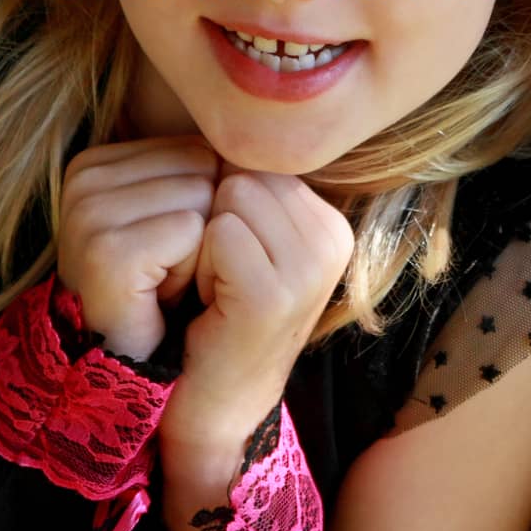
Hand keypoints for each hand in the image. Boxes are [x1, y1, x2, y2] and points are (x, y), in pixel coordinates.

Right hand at [55, 134, 220, 361]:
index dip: (202, 202)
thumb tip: (259, 137)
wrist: (135, 366)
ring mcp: (88, 213)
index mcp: (94, 163)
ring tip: (166, 282)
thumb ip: (197, 168)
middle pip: (200, 166)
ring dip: (202, 248)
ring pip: (201, 195)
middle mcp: (82, 179)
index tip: (168, 246)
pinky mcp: (107, 250)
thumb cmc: (162, 290)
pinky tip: (163, 296)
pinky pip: (191, 231)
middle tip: (170, 269)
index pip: (193, 148)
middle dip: (205, 223)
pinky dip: (193, 268)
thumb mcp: (175, 212)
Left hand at [160, 162, 355, 443]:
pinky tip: (211, 306)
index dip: (224, 205)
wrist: (214, 405)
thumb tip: (230, 124)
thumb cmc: (218, 314)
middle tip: (221, 280)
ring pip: (229, 197)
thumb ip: (252, 189)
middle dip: (213, 219)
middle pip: (242, 174)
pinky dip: (197, 266)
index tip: (233, 263)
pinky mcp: (275, 295)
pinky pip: (217, 233)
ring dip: (203, 243)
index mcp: (331, 222)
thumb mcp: (250, 243)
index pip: (257, 161)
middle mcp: (334, 240)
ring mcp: (310, 269)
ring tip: (216, 291)